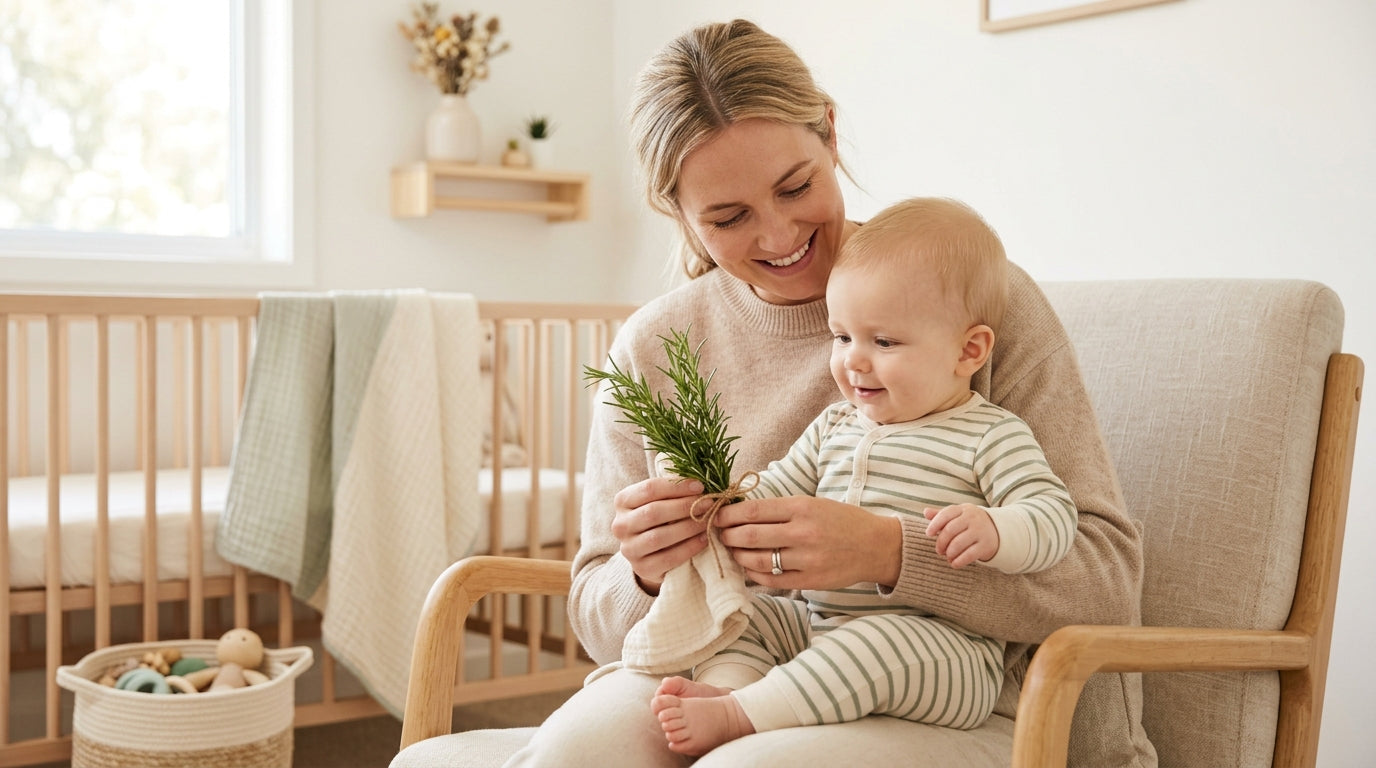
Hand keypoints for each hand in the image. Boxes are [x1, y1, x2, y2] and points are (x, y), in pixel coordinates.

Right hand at [611, 476, 709, 593]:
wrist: (651, 553)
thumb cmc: (661, 519)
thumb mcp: (661, 501)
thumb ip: (673, 490)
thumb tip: (699, 481)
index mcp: (622, 501)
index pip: (649, 489)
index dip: (676, 487)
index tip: (700, 486)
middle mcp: (620, 525)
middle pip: (653, 512)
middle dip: (684, 507)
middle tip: (708, 504)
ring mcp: (629, 549)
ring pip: (658, 536)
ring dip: (688, 527)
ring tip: (707, 521)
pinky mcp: (641, 568)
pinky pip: (668, 558)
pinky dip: (688, 548)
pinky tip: (703, 539)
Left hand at [713, 496, 901, 589]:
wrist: (876, 546)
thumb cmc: (842, 521)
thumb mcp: (813, 503)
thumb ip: (780, 509)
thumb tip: (741, 512)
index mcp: (802, 508)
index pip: (753, 511)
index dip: (728, 514)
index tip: (716, 515)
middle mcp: (803, 533)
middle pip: (750, 536)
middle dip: (727, 535)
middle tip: (719, 533)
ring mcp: (806, 560)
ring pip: (757, 560)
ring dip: (737, 555)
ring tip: (732, 550)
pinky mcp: (809, 581)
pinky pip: (771, 580)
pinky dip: (754, 574)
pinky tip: (748, 567)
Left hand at [923, 504, 998, 568]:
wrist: (998, 531)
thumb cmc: (971, 523)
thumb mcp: (958, 516)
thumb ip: (941, 515)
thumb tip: (925, 512)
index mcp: (964, 509)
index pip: (946, 514)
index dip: (935, 524)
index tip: (928, 534)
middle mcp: (973, 518)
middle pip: (950, 530)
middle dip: (941, 542)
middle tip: (939, 550)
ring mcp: (980, 531)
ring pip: (958, 543)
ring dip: (949, 553)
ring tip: (947, 556)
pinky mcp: (986, 545)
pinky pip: (969, 555)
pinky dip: (959, 561)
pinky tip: (954, 564)